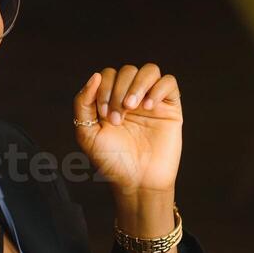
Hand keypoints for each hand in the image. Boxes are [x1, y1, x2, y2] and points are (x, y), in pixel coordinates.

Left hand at [73, 64, 181, 196]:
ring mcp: (152, 102)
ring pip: (149, 70)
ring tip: (133, 107)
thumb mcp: (87, 133)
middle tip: (118, 118)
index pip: (107, 75)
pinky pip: (169, 82)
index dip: (104, 89)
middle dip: (119, 91)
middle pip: (127, 71)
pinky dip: (158, 89)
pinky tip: (149, 107)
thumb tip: (94, 77)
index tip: (104, 115)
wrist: (138, 182)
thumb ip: (83, 103)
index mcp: (111, 101)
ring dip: (138, 85)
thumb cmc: (112, 162)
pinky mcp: (171, 108)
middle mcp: (132, 98)